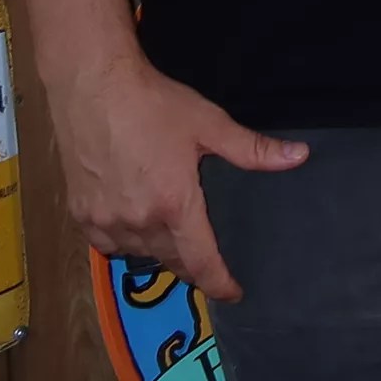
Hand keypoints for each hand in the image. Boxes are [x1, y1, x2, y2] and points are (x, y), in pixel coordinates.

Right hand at [46, 53, 304, 300]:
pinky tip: (135, 225)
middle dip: (193, 266)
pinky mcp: (80, 213)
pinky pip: (108, 243)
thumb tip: (299, 157)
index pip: (201, 263)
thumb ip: (253, 150)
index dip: (219, 283)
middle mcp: (138, 223)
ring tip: (175, 238)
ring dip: (159, 251)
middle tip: (208, 262)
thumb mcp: (210, 124)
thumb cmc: (153, 104)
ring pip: (139, 253)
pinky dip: (125, 241)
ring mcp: (105, 221)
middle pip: (171, 261)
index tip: (233, 294)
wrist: (91, 86)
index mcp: (174, 206)